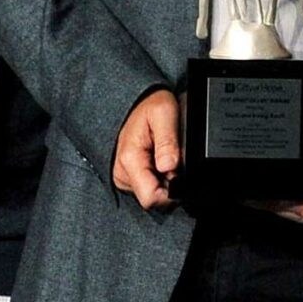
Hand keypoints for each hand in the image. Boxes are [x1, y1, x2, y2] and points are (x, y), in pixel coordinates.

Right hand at [113, 88, 182, 211]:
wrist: (137, 101)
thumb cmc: (149, 105)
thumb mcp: (164, 114)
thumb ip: (168, 142)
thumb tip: (170, 168)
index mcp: (129, 160)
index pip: (151, 198)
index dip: (172, 193)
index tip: (180, 174)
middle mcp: (121, 173)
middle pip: (153, 199)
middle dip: (170, 185)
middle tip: (174, 159)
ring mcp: (123, 177)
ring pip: (152, 194)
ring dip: (165, 181)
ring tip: (166, 156)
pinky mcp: (128, 177)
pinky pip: (149, 187)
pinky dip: (159, 178)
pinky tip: (160, 160)